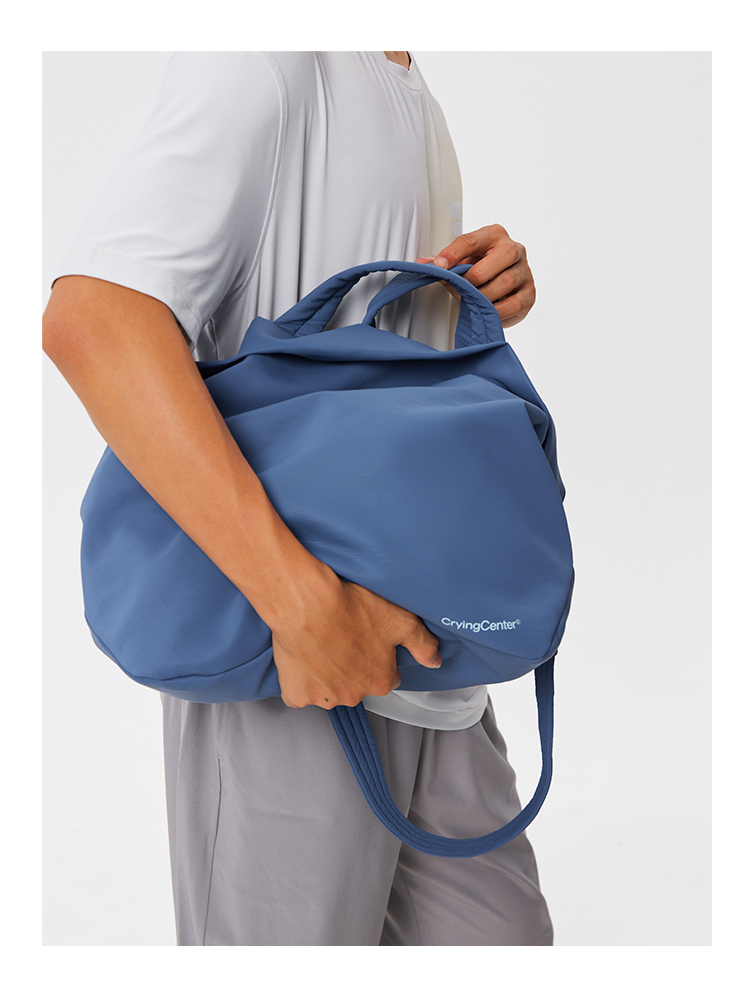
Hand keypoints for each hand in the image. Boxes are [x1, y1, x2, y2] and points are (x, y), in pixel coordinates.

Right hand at [269, 558, 441, 709]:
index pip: (387, 677)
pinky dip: (302, 680)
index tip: (368, 640)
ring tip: (323, 643)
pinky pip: (300, 692)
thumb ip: (423, 644)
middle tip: (345, 637)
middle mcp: (353, 695)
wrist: (305, 602)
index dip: (379, 657)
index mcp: (380, 681)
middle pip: (358, 685)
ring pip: (329, 689)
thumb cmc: (350, 607)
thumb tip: (435, 661)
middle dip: (353, 667)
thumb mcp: (401, 619)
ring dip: (328, 674)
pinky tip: (304, 656)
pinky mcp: (296, 693)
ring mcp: (323, 697)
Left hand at [416, 223, 535, 327]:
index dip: (453, 254)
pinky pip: (513, 304)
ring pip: (505, 282)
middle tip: (462, 289)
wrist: (505, 286)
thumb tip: (422, 265)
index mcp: (493, 235)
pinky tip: (486, 312)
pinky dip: (496, 311)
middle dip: (475, 278)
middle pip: (498, 258)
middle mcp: (514, 248)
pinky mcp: (530, 293)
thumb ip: (443, 263)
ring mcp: (525, 271)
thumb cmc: (482, 269)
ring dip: (484, 295)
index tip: (439, 267)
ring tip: (473, 301)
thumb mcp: (463, 262)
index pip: (471, 240)